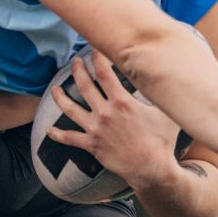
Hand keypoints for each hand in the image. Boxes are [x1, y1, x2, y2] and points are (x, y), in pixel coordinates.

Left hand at [46, 50, 182, 189]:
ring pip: (71, 110)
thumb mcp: (166, 112)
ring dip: (61, 97)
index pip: (105, 73)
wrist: (151, 168)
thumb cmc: (162, 141)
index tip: (94, 48)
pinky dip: (58, 135)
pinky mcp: (92, 145)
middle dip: (78, 70)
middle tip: (75, 61)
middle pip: (85, 86)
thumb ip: (162, 95)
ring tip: (55, 88)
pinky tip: (49, 130)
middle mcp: (105, 112)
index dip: (98, 58)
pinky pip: (70, 139)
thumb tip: (168, 78)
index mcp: (122, 101)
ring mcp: (95, 129)